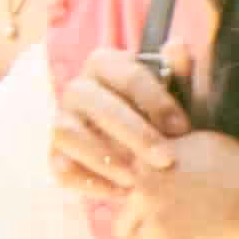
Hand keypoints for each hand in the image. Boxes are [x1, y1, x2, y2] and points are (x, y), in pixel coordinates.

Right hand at [47, 45, 188, 204]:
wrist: (146, 145)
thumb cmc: (164, 113)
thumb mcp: (179, 94)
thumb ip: (180, 73)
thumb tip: (177, 46)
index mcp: (106, 63)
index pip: (129, 76)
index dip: (158, 102)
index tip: (184, 128)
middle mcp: (77, 87)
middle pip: (98, 105)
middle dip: (135, 134)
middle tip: (166, 160)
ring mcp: (61, 119)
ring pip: (69, 134)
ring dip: (104, 159)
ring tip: (137, 180)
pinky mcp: (54, 152)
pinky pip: (60, 168)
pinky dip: (87, 182)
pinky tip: (119, 193)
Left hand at [103, 127, 238, 238]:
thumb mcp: (195, 144)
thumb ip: (164, 154)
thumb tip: (153, 163)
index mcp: (144, 168)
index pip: (123, 199)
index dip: (141, 209)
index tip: (161, 214)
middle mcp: (141, 198)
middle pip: (121, 229)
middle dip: (141, 235)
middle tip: (169, 238)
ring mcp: (156, 229)